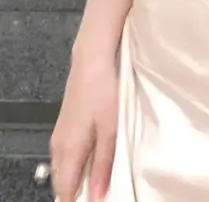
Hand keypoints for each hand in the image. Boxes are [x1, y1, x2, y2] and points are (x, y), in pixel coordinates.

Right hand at [50, 56, 117, 201]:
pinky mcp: (64, 127)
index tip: (97, 200)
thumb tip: (99, 195)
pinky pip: (65, 156)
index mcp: (69, 150)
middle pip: (61, 183)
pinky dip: (76, 164)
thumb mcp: (111, 129)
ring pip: (63, 169)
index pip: (64, 192)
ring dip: (78, 178)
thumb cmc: (104, 91)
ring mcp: (59, 136)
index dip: (78, 201)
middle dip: (79, 192)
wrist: (92, 60)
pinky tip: (94, 159)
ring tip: (101, 178)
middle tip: (102, 190)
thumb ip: (104, 164)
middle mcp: (58, 146)